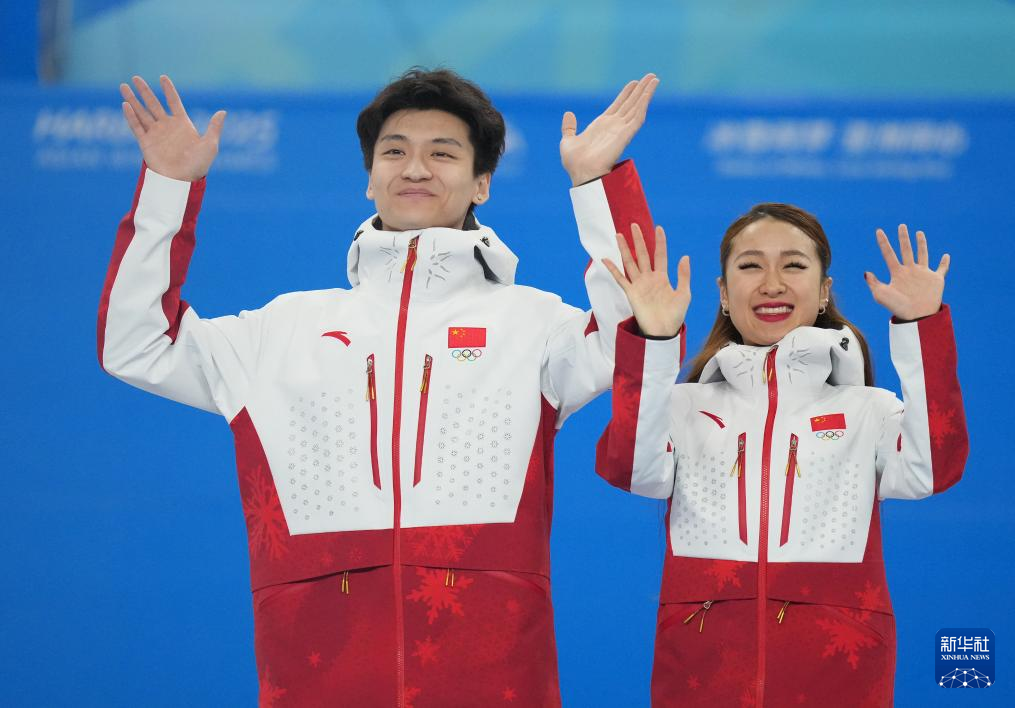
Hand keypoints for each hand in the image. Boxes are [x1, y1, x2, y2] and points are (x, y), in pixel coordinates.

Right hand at [120, 75, 225, 180]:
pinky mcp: (146, 143)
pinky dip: (131, 116)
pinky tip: (125, 104)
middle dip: (145, 91)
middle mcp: (167, 127)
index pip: (174, 102)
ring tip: (123, 86)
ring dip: (133, 99)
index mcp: (182, 124)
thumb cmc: (199, 165)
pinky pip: (136, 127)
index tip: (162, 77)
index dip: (168, 90)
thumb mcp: (210, 145)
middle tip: (136, 77)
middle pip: (154, 104)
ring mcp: (155, 134)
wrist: (183, 181)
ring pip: (142, 113)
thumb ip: (214, 128)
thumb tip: (223, 112)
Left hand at [560, 73, 658, 186]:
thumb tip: (568, 114)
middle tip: (651, 76)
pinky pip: (638, 116)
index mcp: (602, 126)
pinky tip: (649, 91)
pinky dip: (644, 102)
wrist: (581, 172)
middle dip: (640, 90)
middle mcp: (614, 126)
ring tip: (654, 78)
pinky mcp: (626, 133)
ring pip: (637, 107)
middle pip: (631, 104)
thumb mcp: (568, 141)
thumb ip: (569, 127)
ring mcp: (621, 129)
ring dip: (646, 92)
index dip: (626, 94)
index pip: (618, 106)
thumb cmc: (575, 163)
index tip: (634, 82)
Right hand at [603, 223, 689, 337]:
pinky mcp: (631, 293)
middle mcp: (649, 278)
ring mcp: (638, 285)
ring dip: (624, 249)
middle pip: (642, 255)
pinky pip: (620, 278)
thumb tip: (685, 256)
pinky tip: (606, 259)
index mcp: (662, 277)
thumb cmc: (675, 315)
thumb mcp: (684, 294)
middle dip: (638, 240)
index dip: (660, 242)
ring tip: (619, 235)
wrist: (663, 331)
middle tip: (634, 225)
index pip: (660, 255)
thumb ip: (683, 275)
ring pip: (630, 262)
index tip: (658, 228)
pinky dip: (613, 269)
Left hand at [864, 224, 948, 319]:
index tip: (878, 231)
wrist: (916, 316)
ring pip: (922, 254)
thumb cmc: (897, 308)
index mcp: (897, 273)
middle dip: (903, 238)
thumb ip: (874, 283)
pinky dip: (945, 262)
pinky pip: (942, 269)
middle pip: (906, 250)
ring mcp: (923, 274)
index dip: (883, 242)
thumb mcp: (881, 295)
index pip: (888, 254)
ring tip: (919, 233)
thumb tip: (867, 272)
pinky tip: (946, 255)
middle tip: (901, 225)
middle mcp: (909, 271)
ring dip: (921, 243)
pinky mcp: (936, 279)